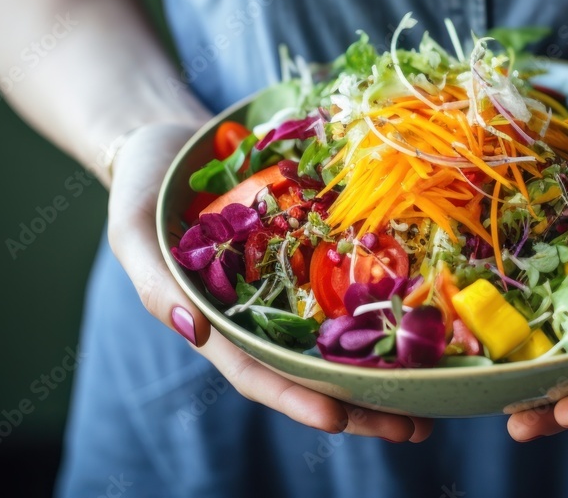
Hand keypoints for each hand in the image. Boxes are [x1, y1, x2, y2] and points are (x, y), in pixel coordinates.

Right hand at [107, 121, 432, 442]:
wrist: (168, 141)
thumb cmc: (141, 189)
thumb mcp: (132, 233)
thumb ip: (156, 285)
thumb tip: (196, 333)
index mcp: (216, 321)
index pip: (257, 372)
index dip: (296, 399)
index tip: (339, 419)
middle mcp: (259, 310)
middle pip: (312, 369)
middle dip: (361, 404)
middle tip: (415, 427)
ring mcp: (288, 282)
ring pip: (339, 336)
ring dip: (384, 366)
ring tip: (435, 388)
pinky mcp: (310, 247)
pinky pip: (347, 281)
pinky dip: (381, 304)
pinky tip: (421, 318)